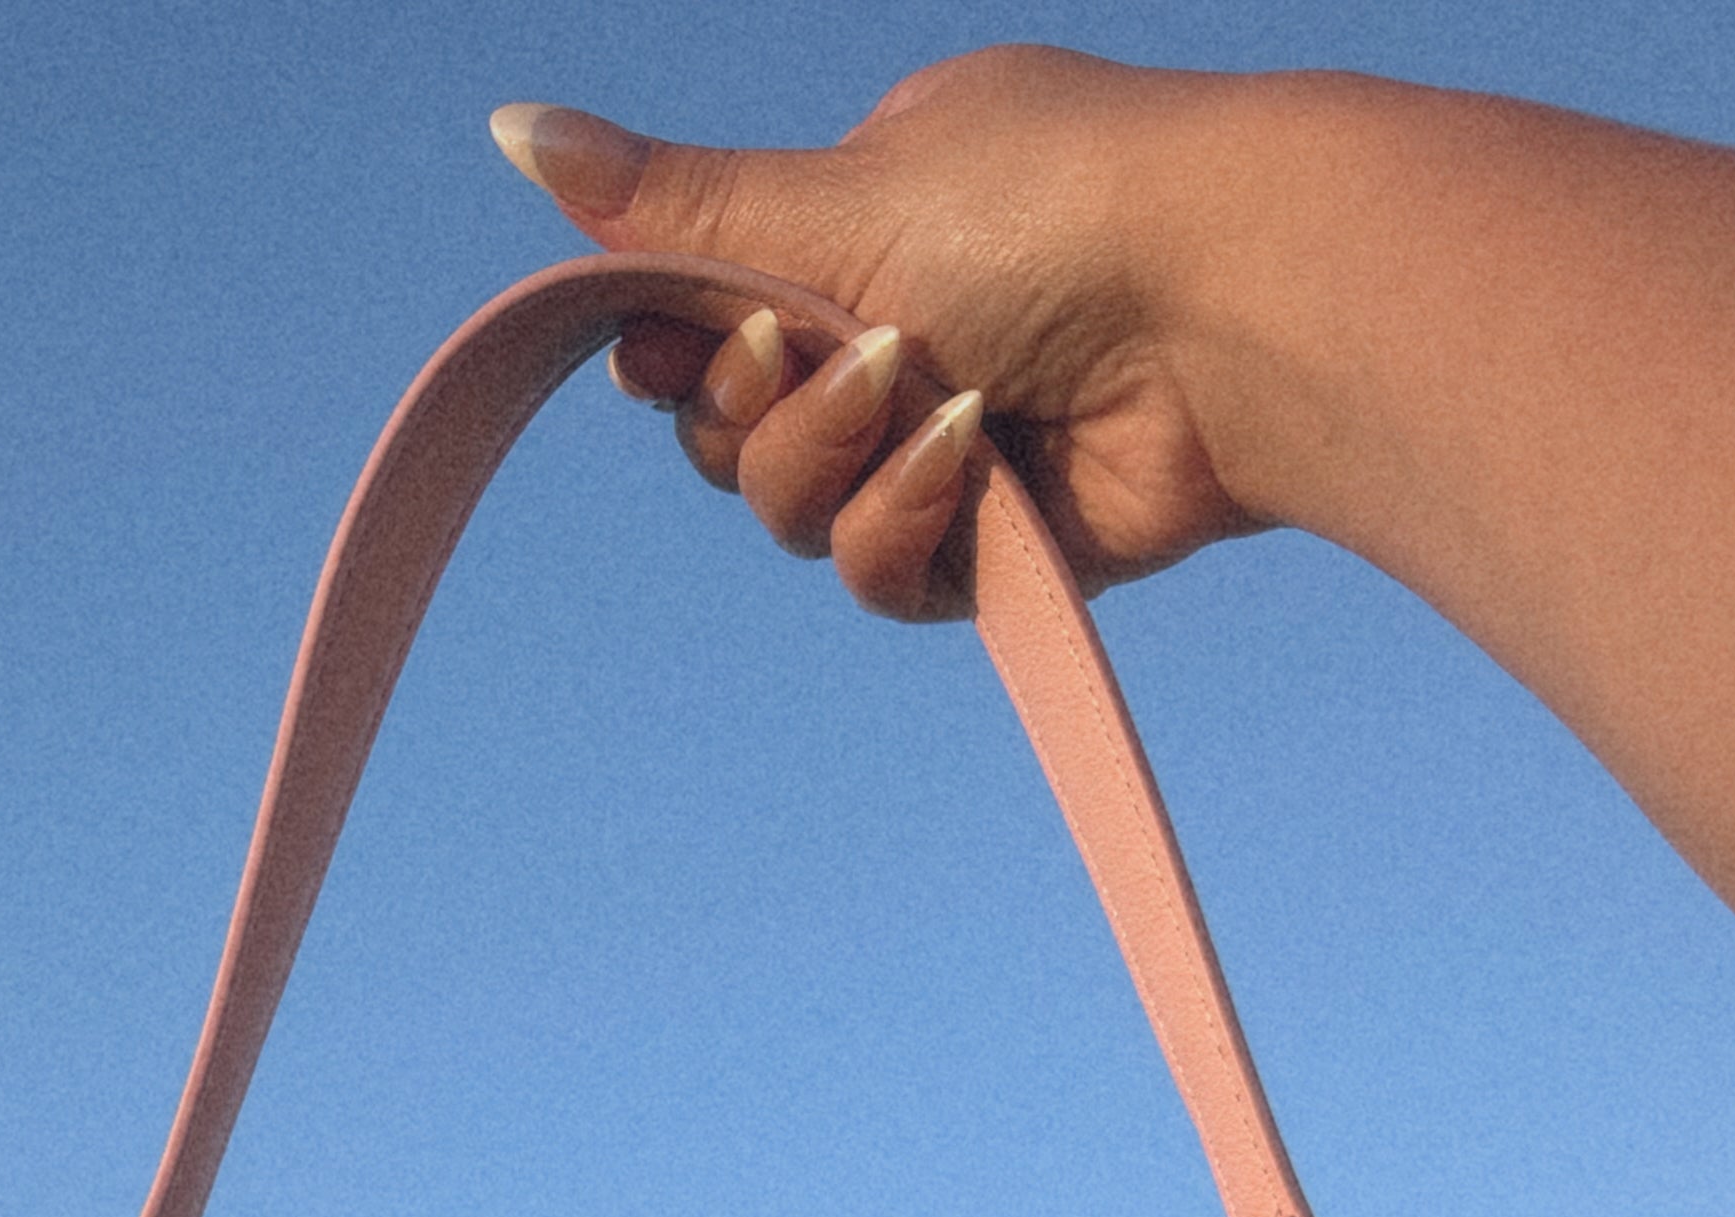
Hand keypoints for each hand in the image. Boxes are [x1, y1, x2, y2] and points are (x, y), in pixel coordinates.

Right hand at [491, 51, 1269, 617]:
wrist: (1224, 306)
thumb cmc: (1046, 210)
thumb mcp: (828, 197)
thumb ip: (669, 204)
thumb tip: (510, 124)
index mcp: (862, 224)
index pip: (707, 315)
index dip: (677, 351)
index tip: (671, 348)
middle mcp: (900, 328)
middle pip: (734, 434)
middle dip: (758, 408)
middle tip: (809, 351)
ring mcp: (948, 441)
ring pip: (798, 514)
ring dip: (837, 459)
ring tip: (916, 390)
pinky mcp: (997, 545)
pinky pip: (883, 574)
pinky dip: (910, 520)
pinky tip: (977, 460)